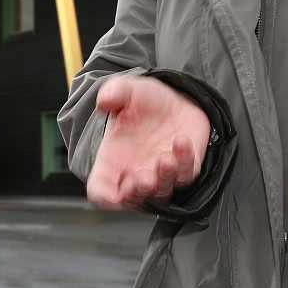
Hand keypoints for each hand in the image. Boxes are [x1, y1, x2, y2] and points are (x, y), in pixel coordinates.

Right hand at [87, 75, 210, 209]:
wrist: (175, 101)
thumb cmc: (145, 102)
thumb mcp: (127, 91)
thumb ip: (114, 92)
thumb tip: (104, 100)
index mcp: (113, 159)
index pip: (100, 187)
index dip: (103, 195)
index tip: (110, 196)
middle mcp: (135, 172)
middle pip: (133, 197)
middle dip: (138, 192)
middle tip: (144, 179)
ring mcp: (161, 174)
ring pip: (162, 192)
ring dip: (164, 178)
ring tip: (165, 158)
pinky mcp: (186, 170)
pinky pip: (187, 174)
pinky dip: (185, 161)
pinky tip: (181, 141)